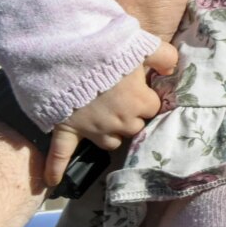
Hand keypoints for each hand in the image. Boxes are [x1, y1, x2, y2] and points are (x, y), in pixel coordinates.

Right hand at [45, 42, 179, 185]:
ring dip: (110, 133)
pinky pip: (61, 154)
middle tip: (121, 98)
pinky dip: (56, 166)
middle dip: (130, 116)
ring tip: (105, 119)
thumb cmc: (108, 48)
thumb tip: (172, 68)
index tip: (139, 87)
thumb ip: (164, 55)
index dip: (146, 98)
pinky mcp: (69, 130)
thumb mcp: (143, 45)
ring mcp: (94, 129)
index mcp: (139, 102)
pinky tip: (52, 181)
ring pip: (111, 142)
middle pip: (133, 127)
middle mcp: (120, 121)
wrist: (68, 53)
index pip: (153, 108)